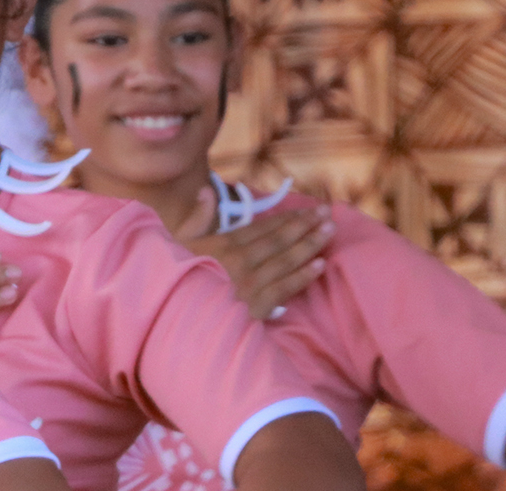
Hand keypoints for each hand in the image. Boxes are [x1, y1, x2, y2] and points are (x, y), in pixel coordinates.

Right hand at [183, 202, 334, 319]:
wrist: (176, 315)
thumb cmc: (175, 280)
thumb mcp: (178, 245)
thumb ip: (195, 218)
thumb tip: (205, 192)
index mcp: (223, 245)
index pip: (263, 227)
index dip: (287, 217)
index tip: (307, 209)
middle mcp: (240, 261)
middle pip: (279, 240)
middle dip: (305, 225)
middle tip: (327, 213)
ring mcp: (250, 284)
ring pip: (286, 260)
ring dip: (310, 244)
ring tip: (330, 231)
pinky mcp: (255, 307)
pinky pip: (284, 289)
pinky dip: (302, 277)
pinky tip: (319, 265)